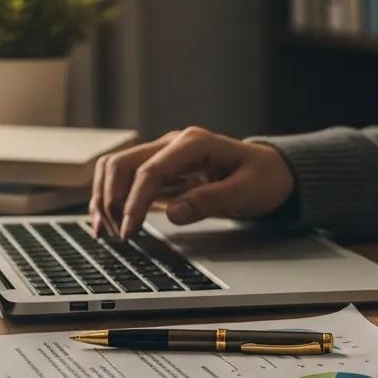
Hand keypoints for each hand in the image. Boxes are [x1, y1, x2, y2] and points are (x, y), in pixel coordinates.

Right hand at [89, 126, 295, 238]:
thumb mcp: (245, 192)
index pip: (150, 169)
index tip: (128, 230)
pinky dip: (112, 198)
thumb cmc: (263, 179)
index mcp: (193, 143)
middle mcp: (173, 144)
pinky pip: (127, 179)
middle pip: (123, 163)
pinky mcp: (161, 170)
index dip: (134, 201)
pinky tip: (111, 222)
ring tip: (106, 231)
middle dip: (110, 199)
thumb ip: (209, 200)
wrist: (272, 172)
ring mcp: (164, 155)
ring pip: (117, 168)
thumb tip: (173, 213)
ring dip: (105, 197)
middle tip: (115, 234)